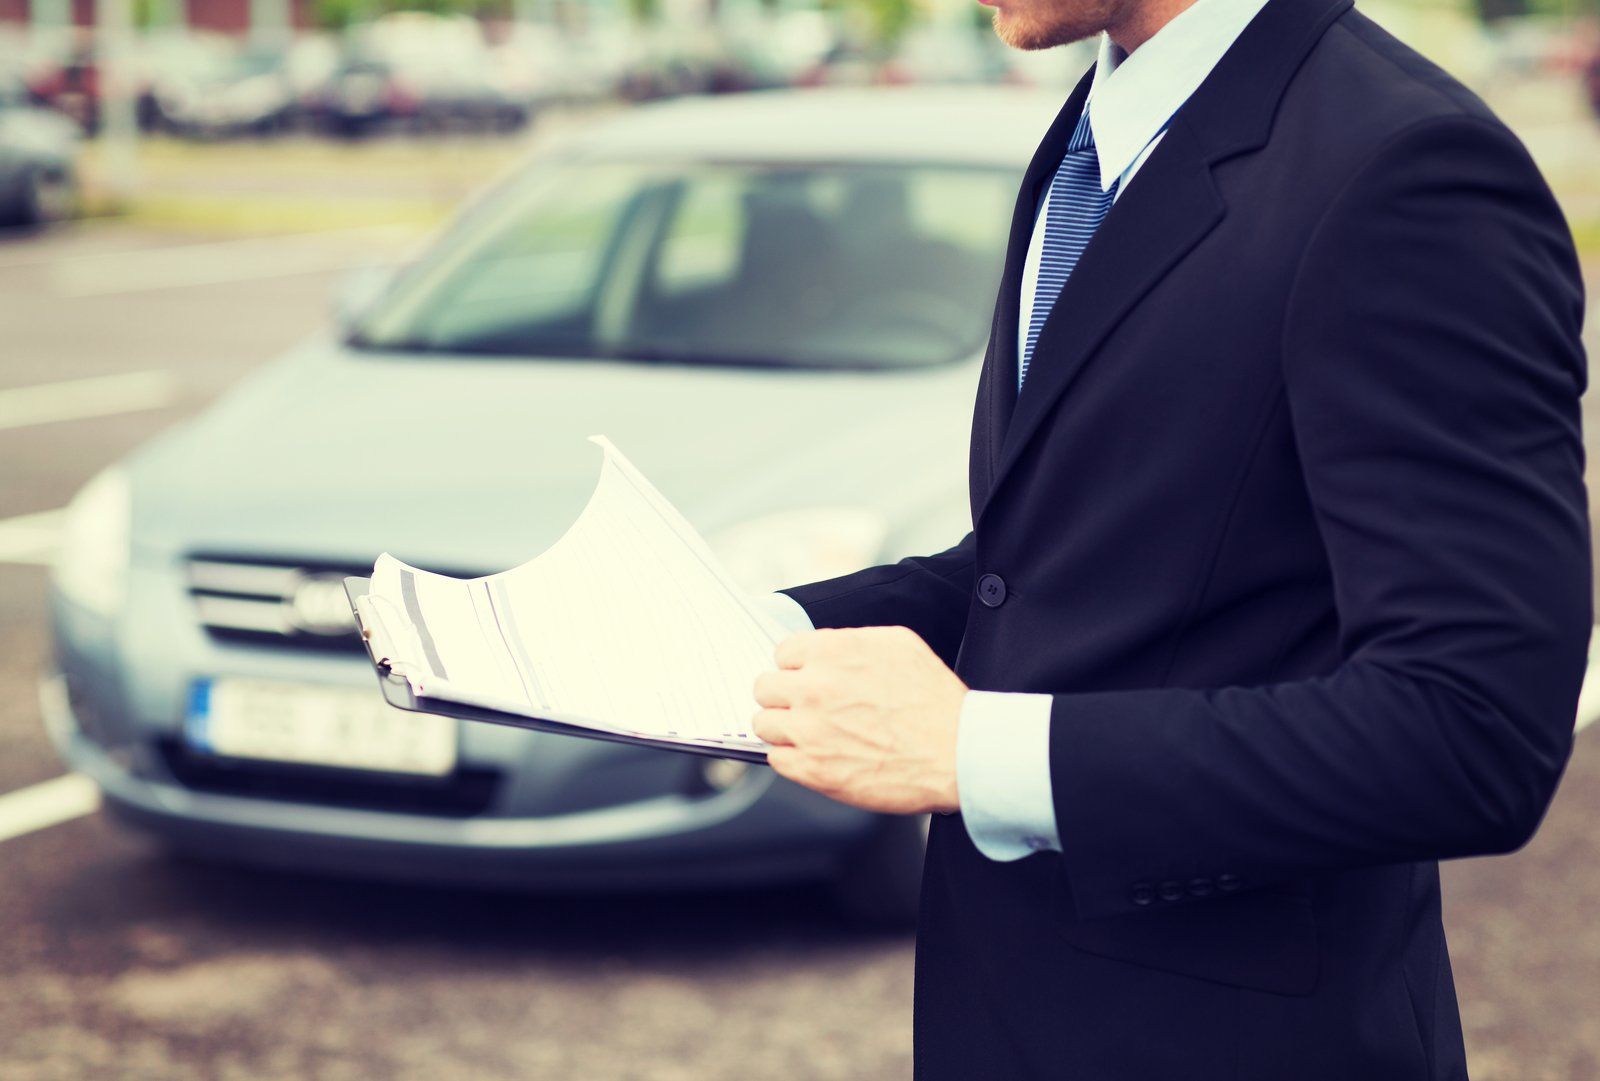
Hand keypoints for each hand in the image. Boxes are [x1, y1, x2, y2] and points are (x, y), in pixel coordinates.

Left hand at [751, 626, 966, 814]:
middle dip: (784, 696)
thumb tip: (825, 647)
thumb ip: (851, 642)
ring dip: (784, 727)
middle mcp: (815, 688)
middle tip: (805, 707)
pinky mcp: (812, 769)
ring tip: (811, 733)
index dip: (798, 668)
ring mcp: (810, 730)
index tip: (808, 679)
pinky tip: (817, 754)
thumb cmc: (934, 701)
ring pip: (764, 724)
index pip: (783, 653)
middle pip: (765, 687)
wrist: (957, 753)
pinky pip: (776, 758)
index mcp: (833, 652)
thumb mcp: (899, 644)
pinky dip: (792, 757)